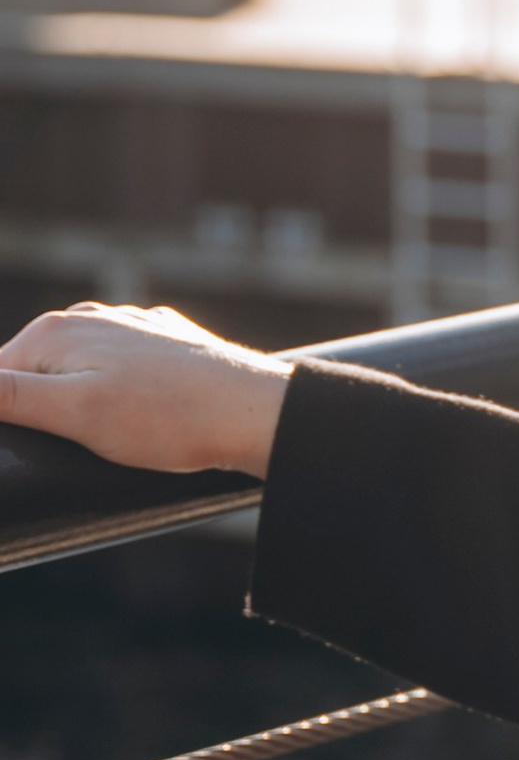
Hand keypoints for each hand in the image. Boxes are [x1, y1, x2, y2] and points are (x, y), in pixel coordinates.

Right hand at [0, 303, 292, 476]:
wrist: (253, 411)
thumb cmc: (167, 417)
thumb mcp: (74, 413)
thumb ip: (10, 397)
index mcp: (54, 331)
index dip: (12, 417)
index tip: (51, 439)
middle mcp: (88, 316)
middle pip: (36, 373)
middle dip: (49, 411)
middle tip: (87, 442)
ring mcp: (129, 326)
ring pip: (80, 371)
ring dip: (87, 403)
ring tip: (124, 432)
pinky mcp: (162, 343)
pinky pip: (122, 370)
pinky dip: (124, 394)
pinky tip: (148, 417)